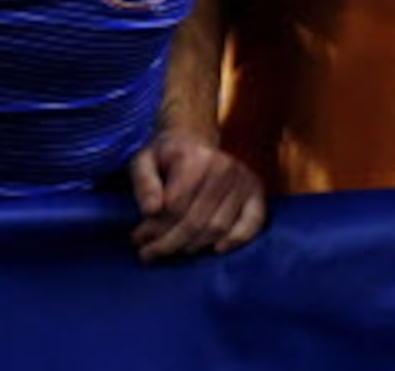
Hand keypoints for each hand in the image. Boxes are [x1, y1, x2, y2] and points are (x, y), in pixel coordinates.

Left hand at [129, 128, 269, 261]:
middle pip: (196, 220)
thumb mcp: (143, 160)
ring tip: (172, 251)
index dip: (154, 228)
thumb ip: (143, 183)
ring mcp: (243, 180)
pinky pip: (253, 222)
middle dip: (169, 243)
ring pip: (218, 227)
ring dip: (193, 246)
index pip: (175, 205)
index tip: (138, 240)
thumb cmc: (166, 155)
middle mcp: (224, 167)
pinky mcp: (256, 191)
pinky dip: (236, 240)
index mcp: (195, 157)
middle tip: (149, 254)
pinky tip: (216, 250)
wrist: (193, 139)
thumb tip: (150, 211)